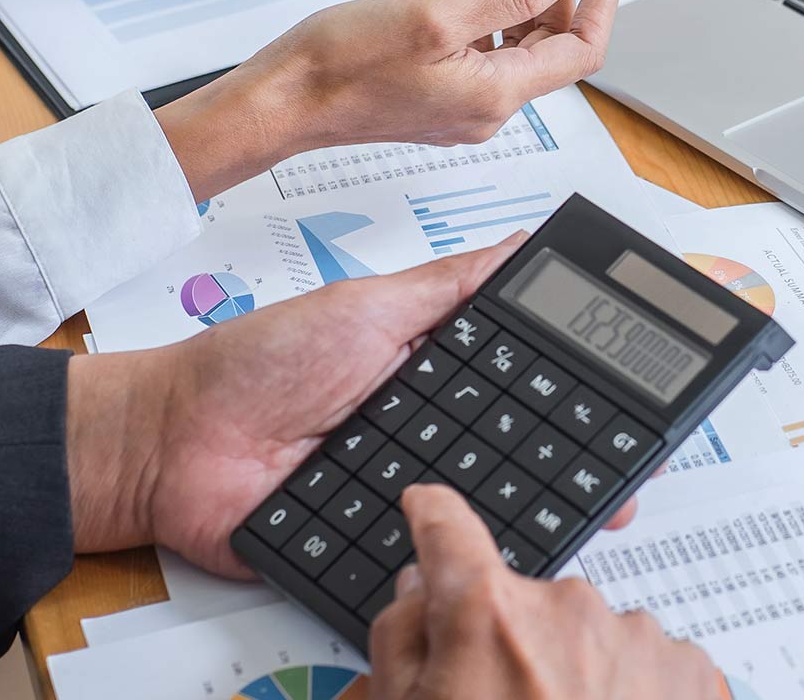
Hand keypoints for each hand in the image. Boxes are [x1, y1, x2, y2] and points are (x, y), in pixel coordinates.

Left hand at [64, 237, 640, 575]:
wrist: (170, 444)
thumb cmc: (256, 363)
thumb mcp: (365, 306)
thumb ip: (449, 285)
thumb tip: (524, 244)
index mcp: (435, 374)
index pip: (524, 387)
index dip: (575, 397)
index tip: (632, 402)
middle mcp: (428, 435)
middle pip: (518, 457)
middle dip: (574, 467)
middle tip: (629, 475)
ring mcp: (404, 494)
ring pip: (485, 511)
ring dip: (528, 515)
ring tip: (592, 517)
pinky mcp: (373, 549)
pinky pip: (431, 558)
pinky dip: (462, 559)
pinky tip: (505, 557)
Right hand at [153, 0, 619, 199]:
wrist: (281, 101)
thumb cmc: (343, 64)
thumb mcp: (438, 15)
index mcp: (497, 94)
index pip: (580, 48)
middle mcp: (486, 107)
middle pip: (549, 41)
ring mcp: (459, 103)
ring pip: (513, 41)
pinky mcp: (432, 93)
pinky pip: (479, 49)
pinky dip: (486, 7)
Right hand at [368, 485, 718, 699]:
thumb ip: (403, 644)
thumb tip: (422, 589)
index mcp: (488, 616)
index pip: (448, 530)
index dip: (432, 520)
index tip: (428, 510)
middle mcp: (569, 609)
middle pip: (525, 606)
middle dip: (513, 649)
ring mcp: (639, 639)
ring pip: (592, 639)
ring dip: (578, 679)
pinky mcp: (692, 675)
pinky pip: (648, 669)